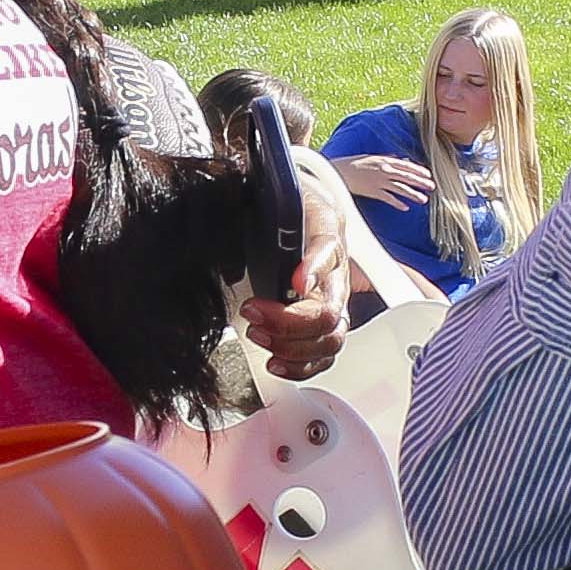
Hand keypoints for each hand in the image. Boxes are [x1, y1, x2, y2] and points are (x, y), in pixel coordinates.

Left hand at [244, 172, 354, 379]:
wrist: (303, 214)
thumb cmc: (291, 210)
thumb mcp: (276, 203)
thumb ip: (256, 217)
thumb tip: (234, 258)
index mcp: (326, 237)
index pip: (328, 252)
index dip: (313, 269)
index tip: (297, 280)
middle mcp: (336, 276)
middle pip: (329, 312)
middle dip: (289, 321)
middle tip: (254, 311)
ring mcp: (333, 303)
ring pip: (330, 339)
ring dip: (292, 346)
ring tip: (259, 335)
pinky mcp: (325, 325)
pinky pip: (324, 356)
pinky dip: (301, 366)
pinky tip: (276, 363)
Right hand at [336, 148, 433, 208]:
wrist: (338, 171)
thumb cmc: (354, 163)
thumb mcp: (372, 157)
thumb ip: (387, 158)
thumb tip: (399, 159)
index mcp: (385, 160)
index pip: (406, 165)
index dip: (418, 170)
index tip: (429, 175)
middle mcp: (384, 170)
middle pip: (406, 176)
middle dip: (421, 182)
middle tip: (432, 187)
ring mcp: (379, 181)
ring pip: (400, 188)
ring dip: (413, 194)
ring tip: (423, 199)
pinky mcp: (373, 191)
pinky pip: (388, 198)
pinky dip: (398, 203)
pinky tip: (406, 207)